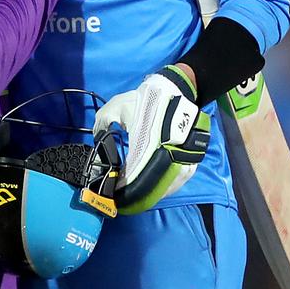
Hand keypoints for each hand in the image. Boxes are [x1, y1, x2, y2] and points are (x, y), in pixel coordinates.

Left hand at [93, 65, 209, 213]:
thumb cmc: (146, 101)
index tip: (112, 191)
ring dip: (151, 193)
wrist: (176, 92)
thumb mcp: (117, 106)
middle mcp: (166, 159)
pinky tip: (156, 187)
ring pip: (165, 189)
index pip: (132, 178)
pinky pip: (177, 183)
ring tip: (139, 193)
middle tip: (124, 196)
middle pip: (150, 189)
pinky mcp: (191, 162)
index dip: (121, 187)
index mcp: (146, 149)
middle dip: (136, 195)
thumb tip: (98, 137)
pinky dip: (166, 188)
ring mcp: (182, 163)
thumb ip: (102, 121)